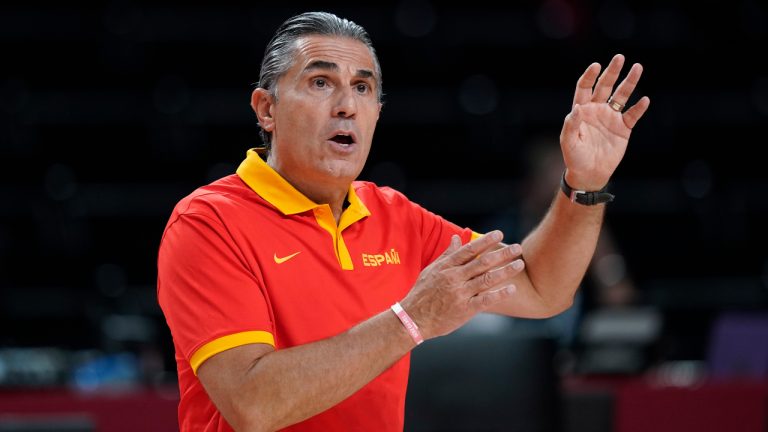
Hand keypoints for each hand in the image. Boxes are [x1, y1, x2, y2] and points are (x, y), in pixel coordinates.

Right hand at [399, 231, 524, 339]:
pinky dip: (499, 294)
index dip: (485, 241)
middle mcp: (455, 278)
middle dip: (502, 254)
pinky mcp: (465, 310)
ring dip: (506, 271)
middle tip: (518, 247)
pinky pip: (486, 300)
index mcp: (447, 267)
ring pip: (487, 279)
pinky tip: (512, 288)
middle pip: (482, 262)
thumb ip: (447, 255)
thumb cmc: (422, 294)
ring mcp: (460, 294)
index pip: (469, 250)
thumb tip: (457, 238)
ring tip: (520, 264)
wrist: (413, 319)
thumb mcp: (432, 270)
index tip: (499, 234)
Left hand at [560, 54, 650, 189]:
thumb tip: (577, 108)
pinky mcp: (623, 128)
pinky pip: (633, 115)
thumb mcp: (569, 142)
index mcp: (582, 110)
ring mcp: (611, 118)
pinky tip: (645, 100)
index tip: (596, 65)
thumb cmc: (574, 157)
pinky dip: (639, 108)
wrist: (589, 174)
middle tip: (620, 57)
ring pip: (622, 96)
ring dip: (629, 83)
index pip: (585, 88)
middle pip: (605, 86)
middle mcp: (597, 110)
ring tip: (638, 67)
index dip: (590, 76)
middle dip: (612, 72)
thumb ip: (572, 125)